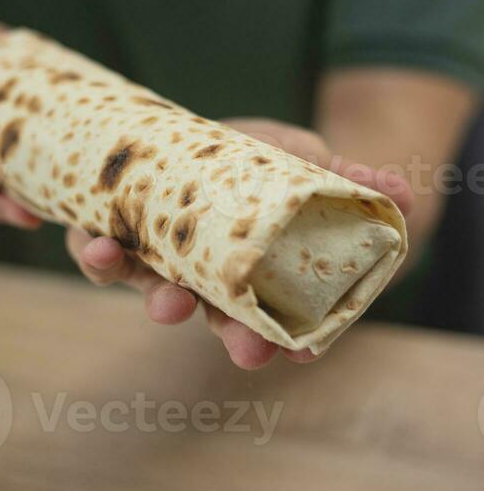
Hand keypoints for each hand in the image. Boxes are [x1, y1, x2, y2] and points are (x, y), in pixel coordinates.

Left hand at [67, 118, 413, 370]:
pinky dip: (89, 250)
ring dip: (147, 293)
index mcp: (244, 271)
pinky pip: (91, 245)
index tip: (298, 353)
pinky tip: (91, 244)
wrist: (203, 137)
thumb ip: (346, 181)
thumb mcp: (307, 163)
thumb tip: (401, 194)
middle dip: (225, 331)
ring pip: (143, 286)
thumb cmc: (266, 161)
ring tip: (157, 293)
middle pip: (208, 313)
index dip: (278, 340)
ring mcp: (150, 253)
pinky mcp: (109, 224)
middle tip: (246, 348)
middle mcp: (196, 273)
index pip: (262, 316)